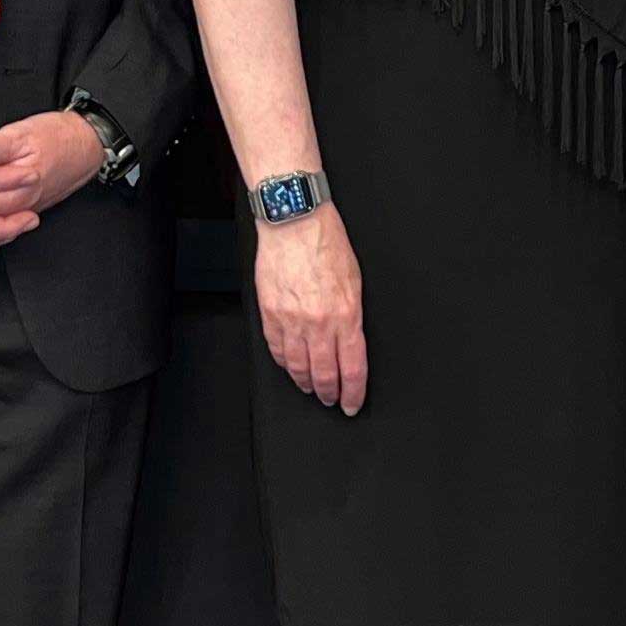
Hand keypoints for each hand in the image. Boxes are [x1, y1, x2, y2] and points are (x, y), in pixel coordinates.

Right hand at [254, 203, 366, 415]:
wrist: (295, 221)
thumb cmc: (327, 243)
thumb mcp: (355, 281)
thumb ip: (352, 315)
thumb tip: (351, 342)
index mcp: (346, 314)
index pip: (353, 368)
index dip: (354, 392)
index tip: (353, 403)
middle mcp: (319, 322)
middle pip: (325, 374)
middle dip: (330, 393)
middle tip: (332, 400)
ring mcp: (291, 320)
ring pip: (298, 367)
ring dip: (306, 383)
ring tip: (311, 389)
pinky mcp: (270, 313)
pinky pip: (276, 349)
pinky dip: (284, 364)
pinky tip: (290, 367)